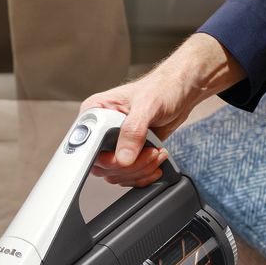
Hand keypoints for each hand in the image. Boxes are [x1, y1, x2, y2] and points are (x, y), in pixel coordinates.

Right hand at [82, 35, 244, 185]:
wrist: (179, 93)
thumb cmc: (162, 89)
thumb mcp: (147, 106)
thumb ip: (133, 131)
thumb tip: (122, 157)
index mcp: (95, 113)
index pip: (86, 145)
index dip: (105, 157)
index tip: (124, 159)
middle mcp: (99, 130)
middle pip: (100, 164)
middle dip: (129, 166)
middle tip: (150, 152)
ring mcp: (112, 143)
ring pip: (114, 173)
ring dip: (139, 170)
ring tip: (156, 154)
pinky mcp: (126, 152)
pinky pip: (126, 175)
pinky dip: (142, 175)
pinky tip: (154, 162)